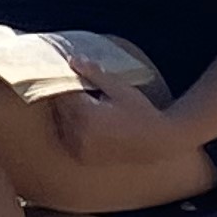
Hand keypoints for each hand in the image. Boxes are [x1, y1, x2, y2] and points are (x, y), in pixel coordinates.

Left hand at [48, 79, 176, 158]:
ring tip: (86, 106)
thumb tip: (73, 60)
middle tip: (83, 91)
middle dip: (66, 98)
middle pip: (59, 109)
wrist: (156, 144)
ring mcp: (79, 148)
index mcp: (86, 115)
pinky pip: (67, 138)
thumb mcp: (119, 88)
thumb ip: (95, 74)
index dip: (68, 83)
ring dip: (66, 113)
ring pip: (60, 124)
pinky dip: (70, 128)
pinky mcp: (83, 156)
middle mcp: (79, 134)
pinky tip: (85, 122)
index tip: (77, 77)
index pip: (64, 94)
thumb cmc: (141, 113)